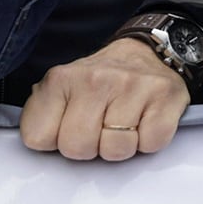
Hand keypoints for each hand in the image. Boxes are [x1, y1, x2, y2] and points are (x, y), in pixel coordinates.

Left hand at [18, 37, 189, 161]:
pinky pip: (150, 144)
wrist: (147, 53)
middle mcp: (94, 79)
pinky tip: (145, 121)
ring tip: (124, 124)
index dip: (55, 141)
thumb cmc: (101, 82)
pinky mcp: (165, 96)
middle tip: (99, 129)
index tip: (69, 127)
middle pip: (77, 148)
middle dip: (89, 147)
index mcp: (60, 79)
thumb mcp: (61, 89)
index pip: (37, 138)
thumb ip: (43, 115)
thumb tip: (37, 142)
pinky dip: (149, 141)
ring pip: (115, 150)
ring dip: (121, 146)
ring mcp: (132, 86)